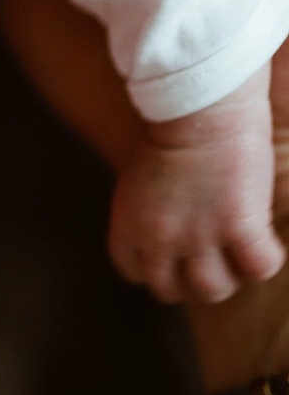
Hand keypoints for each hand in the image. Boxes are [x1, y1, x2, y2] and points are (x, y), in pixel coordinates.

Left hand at [109, 67, 283, 304]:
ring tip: (237, 252)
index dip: (157, 268)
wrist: (197, 103)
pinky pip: (259, 267)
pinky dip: (266, 257)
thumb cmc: (170, 128)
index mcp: (128, 222)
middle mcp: (158, 236)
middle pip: (172, 290)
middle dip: (191, 278)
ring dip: (229, 275)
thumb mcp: (140, 179)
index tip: (174, 258)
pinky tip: (265, 237)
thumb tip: (168, 239)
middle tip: (212, 257)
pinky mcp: (239, 225)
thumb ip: (148, 213)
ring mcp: (199, 235)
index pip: (132, 272)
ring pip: (214, 290)